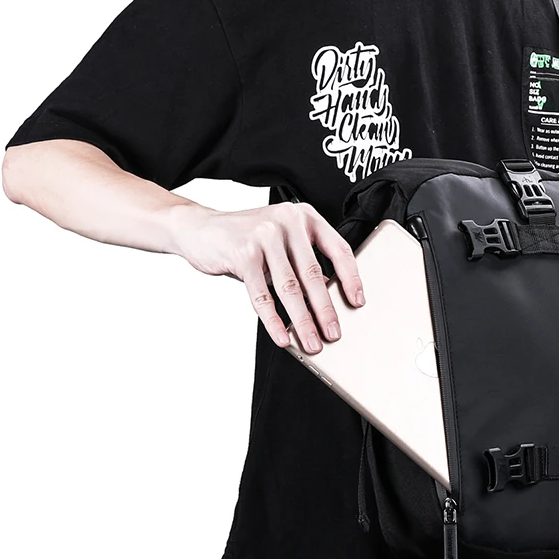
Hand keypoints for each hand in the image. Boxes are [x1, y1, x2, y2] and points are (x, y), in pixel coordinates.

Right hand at [174, 201, 363, 351]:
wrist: (200, 229)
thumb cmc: (245, 238)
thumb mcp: (281, 240)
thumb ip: (302, 259)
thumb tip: (327, 297)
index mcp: (304, 217)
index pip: (338, 249)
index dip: (351, 278)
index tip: (358, 302)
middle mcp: (287, 222)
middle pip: (314, 274)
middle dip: (325, 310)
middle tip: (334, 333)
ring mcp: (264, 236)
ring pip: (290, 288)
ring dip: (302, 321)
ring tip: (311, 342)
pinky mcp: (243, 254)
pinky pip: (263, 295)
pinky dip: (274, 321)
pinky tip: (282, 336)